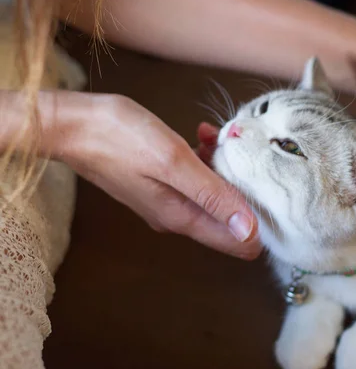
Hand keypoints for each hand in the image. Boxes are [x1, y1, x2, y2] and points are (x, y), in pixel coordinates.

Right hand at [56, 93, 260, 259]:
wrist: (71, 126)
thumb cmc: (120, 138)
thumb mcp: (173, 162)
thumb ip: (212, 195)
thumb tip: (248, 231)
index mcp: (184, 217)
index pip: (238, 242)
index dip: (261, 222)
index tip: (270, 191)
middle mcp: (179, 216)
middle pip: (230, 216)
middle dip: (242, 187)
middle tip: (240, 154)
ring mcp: (169, 200)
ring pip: (215, 193)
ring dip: (223, 168)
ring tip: (215, 137)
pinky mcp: (161, 183)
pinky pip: (196, 179)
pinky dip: (204, 160)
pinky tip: (201, 136)